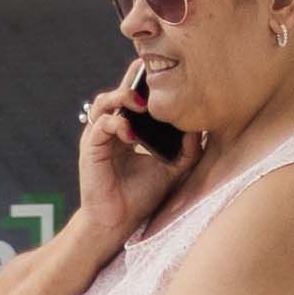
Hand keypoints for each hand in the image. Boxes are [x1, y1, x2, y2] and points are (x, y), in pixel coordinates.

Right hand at [72, 70, 186, 231]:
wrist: (118, 222)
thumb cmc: (141, 196)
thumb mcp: (172, 170)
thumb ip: (187, 150)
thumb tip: (201, 129)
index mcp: (128, 129)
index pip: (133, 97)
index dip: (144, 82)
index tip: (163, 73)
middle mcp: (111, 128)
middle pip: (118, 92)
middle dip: (133, 81)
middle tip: (152, 78)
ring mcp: (99, 137)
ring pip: (104, 102)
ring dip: (122, 96)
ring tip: (141, 103)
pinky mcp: (91, 149)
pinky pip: (100, 125)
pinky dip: (116, 124)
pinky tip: (132, 134)